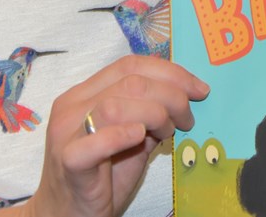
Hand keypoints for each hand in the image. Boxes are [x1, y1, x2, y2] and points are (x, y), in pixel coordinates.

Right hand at [18, 54, 209, 216]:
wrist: (68, 216)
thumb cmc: (102, 177)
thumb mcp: (133, 139)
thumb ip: (150, 114)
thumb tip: (184, 96)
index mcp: (86, 94)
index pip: (131, 65)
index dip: (170, 72)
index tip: (199, 89)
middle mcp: (73, 107)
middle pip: (130, 82)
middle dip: (171, 95)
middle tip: (187, 118)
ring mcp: (66, 133)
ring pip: (115, 105)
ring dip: (154, 114)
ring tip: (167, 132)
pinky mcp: (68, 162)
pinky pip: (95, 141)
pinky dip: (122, 135)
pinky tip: (140, 137)